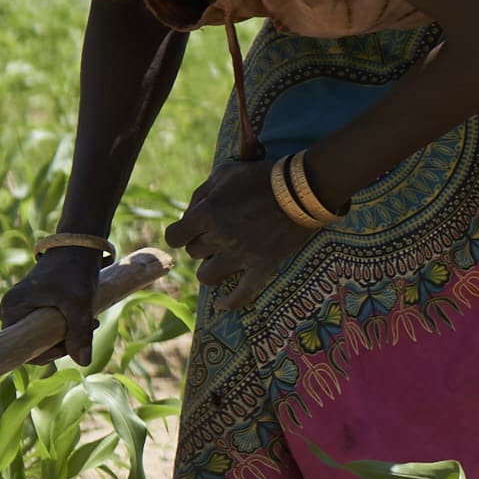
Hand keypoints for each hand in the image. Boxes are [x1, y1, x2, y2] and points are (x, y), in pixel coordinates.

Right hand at [0, 242, 107, 366]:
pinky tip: (86, 317)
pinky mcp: (34, 307)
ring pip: (44, 336)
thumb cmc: (74, 271)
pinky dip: (68, 326)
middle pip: (34, 343)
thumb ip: (79, 333)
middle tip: (90, 326)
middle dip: (64, 341)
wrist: (79, 246)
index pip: (23, 348)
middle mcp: (10, 310)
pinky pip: (48, 327)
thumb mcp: (79, 302)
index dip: (49, 353)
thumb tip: (83, 363)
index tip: (74, 343)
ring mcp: (22, 309)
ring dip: (69, 334)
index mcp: (11, 309)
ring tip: (92, 320)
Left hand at [166, 154, 321, 297]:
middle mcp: (219, 237)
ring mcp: (241, 255)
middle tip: (219, 233)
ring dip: (210, 268)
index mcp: (207, 214)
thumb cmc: (261, 176)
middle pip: (194, 253)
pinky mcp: (262, 265)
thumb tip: (190, 213)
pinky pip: (243, 293)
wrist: (303, 189)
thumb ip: (201, 193)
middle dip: (202, 243)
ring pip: (207, 276)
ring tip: (220, 261)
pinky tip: (222, 306)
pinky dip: (231, 302)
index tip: (191, 229)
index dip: (180, 233)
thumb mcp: (225, 172)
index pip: (175, 237)